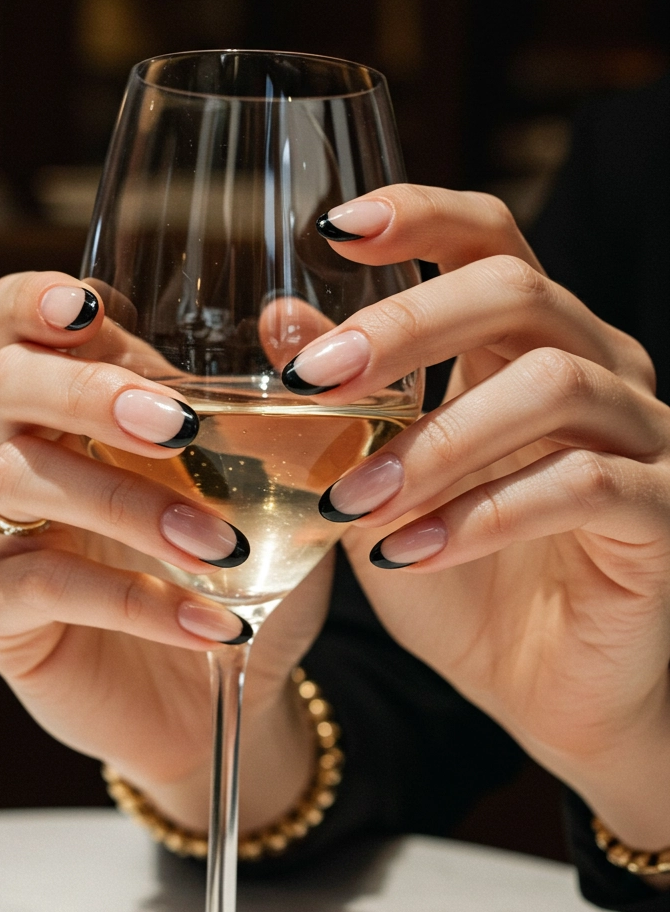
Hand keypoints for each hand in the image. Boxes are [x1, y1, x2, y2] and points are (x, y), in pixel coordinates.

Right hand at [0, 273, 331, 830]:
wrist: (226, 692)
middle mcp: (20, 454)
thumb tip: (288, 321)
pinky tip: (212, 622)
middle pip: (7, 384)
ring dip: (128, 506)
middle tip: (177, 428)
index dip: (31, 301)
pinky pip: (42, 587)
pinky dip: (134, 601)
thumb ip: (283, 411)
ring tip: (221, 547)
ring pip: (21, 482)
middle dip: (88, 393)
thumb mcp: (280, 490)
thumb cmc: (244, 573)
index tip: (85, 308)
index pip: (17, 326)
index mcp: (76, 406)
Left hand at [285, 187, 669, 849]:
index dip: (420, 215)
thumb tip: (280, 320)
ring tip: (354, 501)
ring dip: (438, 439)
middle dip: (407, 324)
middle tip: (316, 378)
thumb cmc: (467, 586)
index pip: (489, 243)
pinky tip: (412, 553)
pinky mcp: (663, 514)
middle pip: (520, 290)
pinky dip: (487, 514)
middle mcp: (598, 370)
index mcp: (528, 348)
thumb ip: (345, 414)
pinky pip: (586, 485)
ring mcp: (643, 438)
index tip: (332, 226)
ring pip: (552, 385)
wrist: (549, 696)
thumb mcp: (381, 495)